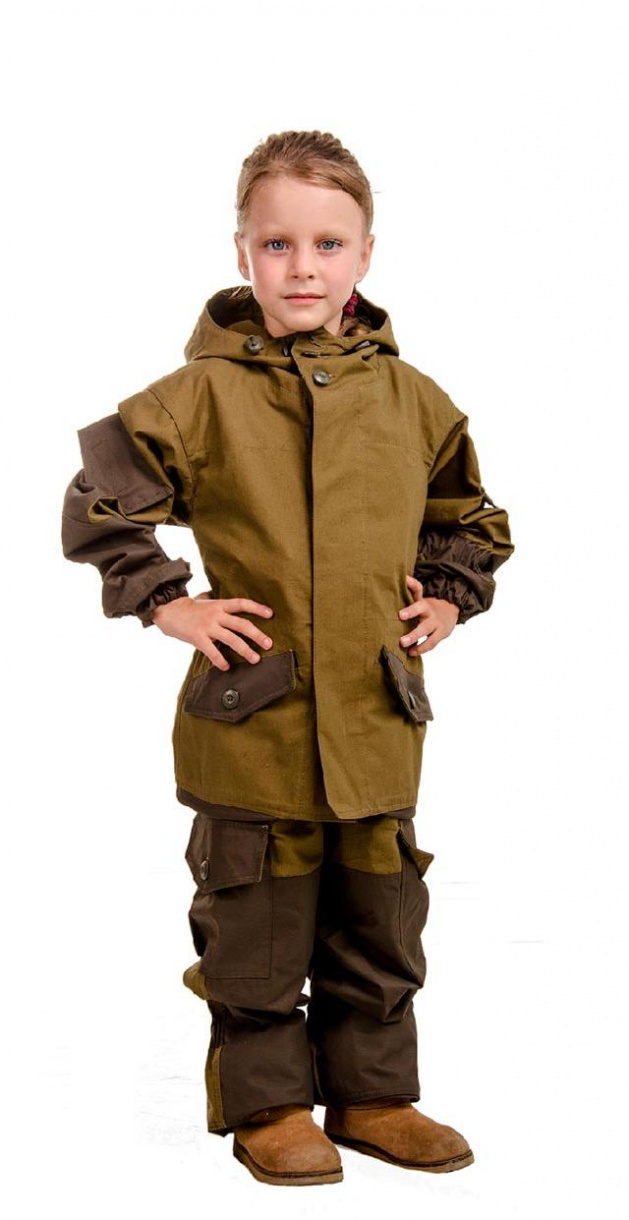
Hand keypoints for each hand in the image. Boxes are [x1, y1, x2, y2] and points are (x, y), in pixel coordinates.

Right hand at [151, 592, 274, 670]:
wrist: (168, 610)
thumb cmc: (189, 608)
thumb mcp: (207, 601)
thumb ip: (221, 605)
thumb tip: (236, 607)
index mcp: (220, 605)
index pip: (242, 604)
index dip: (257, 608)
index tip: (271, 614)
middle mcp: (216, 615)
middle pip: (242, 624)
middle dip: (257, 635)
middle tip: (269, 644)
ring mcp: (207, 626)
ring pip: (231, 639)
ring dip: (245, 650)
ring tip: (255, 659)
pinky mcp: (198, 638)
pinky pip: (212, 651)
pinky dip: (220, 660)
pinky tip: (227, 667)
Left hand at [398, 574, 459, 654]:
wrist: (451, 610)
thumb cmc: (428, 606)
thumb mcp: (421, 597)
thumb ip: (413, 588)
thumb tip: (404, 577)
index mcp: (425, 605)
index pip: (418, 602)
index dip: (411, 608)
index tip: (400, 615)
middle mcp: (431, 615)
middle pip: (424, 622)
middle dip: (413, 630)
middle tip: (401, 640)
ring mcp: (437, 626)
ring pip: (429, 635)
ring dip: (417, 642)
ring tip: (405, 647)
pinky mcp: (440, 635)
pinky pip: (431, 644)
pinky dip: (422, 649)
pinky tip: (411, 653)